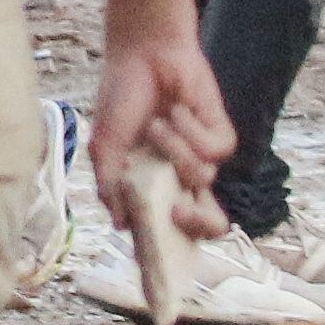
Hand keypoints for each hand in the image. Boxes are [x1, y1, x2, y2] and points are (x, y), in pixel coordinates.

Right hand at [88, 30, 234, 236]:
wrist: (146, 55)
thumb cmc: (120, 99)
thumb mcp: (104, 145)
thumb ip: (111, 185)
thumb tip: (121, 224)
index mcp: (150, 186)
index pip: (165, 228)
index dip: (166, 250)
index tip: (159, 269)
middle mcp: (179, 178)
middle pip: (205, 221)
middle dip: (197, 222)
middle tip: (179, 209)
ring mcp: (201, 158)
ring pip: (202, 176)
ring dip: (175, 148)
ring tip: (158, 124)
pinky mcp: (221, 136)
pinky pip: (216, 150)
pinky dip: (192, 130)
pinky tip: (178, 110)